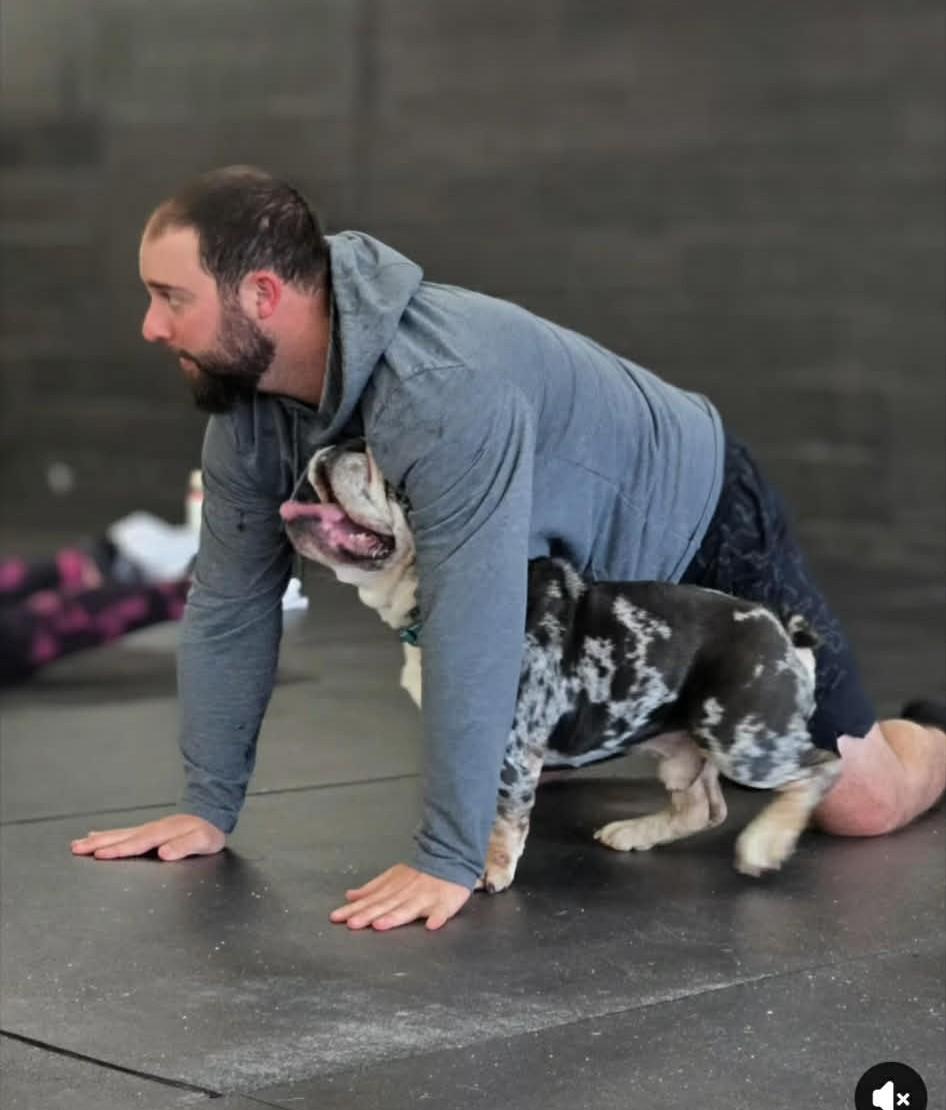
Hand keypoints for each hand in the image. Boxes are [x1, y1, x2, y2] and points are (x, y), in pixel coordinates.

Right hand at [70, 814, 225, 861]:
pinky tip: (97, 836)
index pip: (136, 844)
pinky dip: (108, 834)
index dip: (118, 849)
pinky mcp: (147, 830)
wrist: (211, 814)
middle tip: (76, 849)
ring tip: (77, 844)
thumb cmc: (207, 831)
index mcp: (162, 833)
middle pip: (121, 837)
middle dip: (98, 843)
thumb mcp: (203, 841)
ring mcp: (148, 828)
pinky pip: (124, 832)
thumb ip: (184, 846)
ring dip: (98, 839)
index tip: (98, 854)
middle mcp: (151, 829)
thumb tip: (164, 853)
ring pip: (118, 834)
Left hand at [330, 863, 470, 930]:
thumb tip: (350, 896)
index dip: (355, 909)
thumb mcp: (393, 876)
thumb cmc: (420, 872)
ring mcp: (426, 898)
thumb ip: (372, 888)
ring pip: (409, 908)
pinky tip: (432, 925)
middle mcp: (406, 893)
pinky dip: (438, 917)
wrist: (450, 856)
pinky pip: (442, 911)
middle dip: (368, 914)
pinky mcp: (446, 903)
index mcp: (394, 887)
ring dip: (395, 917)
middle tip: (352, 924)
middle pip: (385, 906)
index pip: (371, 900)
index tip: (337, 917)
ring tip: (381, 925)